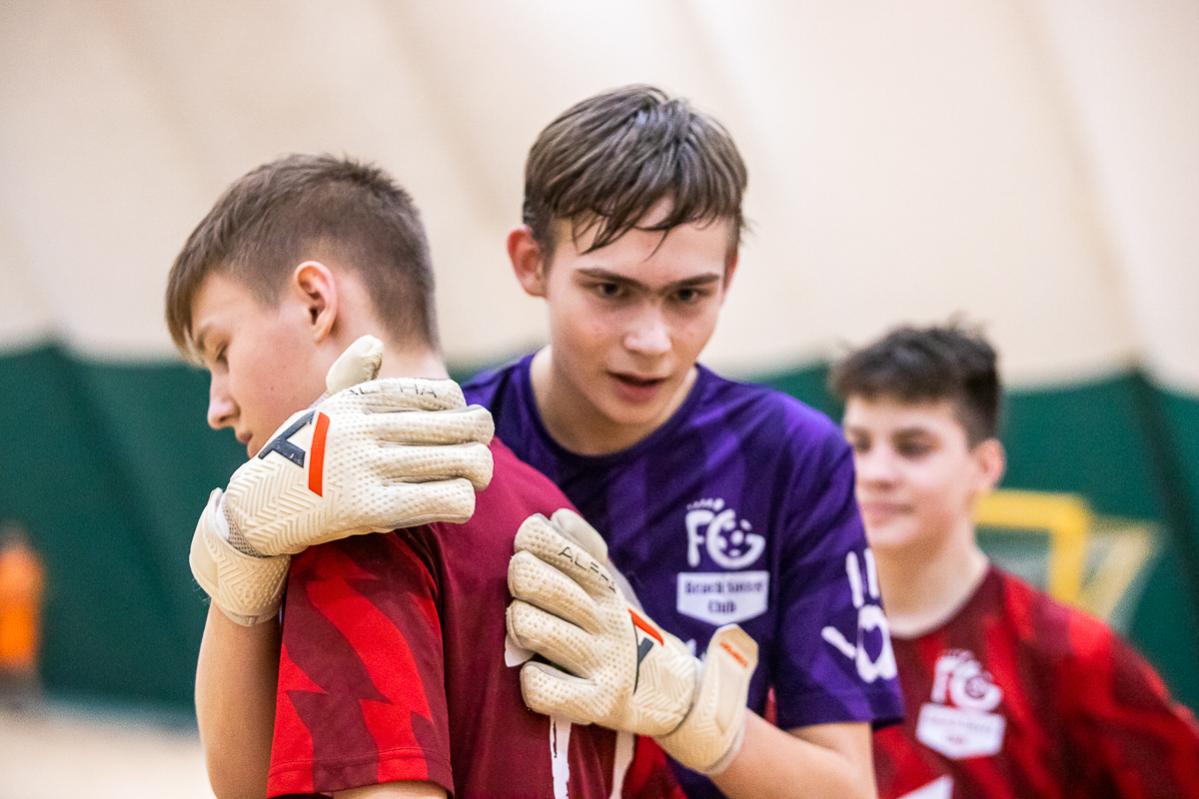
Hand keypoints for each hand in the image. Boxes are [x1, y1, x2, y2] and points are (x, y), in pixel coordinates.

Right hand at [190, 335, 494, 624]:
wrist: (257, 508)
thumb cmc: (299, 455)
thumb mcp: (321, 411)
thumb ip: (352, 378)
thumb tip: (373, 343)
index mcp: (361, 400)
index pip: (443, 394)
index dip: (463, 410)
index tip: (460, 427)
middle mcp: (365, 427)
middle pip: (463, 426)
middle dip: (482, 440)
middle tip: (479, 455)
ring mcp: (368, 466)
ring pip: (464, 462)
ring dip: (477, 474)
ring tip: (472, 480)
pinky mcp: (372, 508)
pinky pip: (448, 499)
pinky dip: (463, 502)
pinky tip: (454, 504)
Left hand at [506, 509, 757, 773]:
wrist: (672, 691)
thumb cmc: (622, 629)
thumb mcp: (613, 585)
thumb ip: (583, 547)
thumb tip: (555, 518)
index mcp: (607, 587)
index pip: (565, 549)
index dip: (535, 539)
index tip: (526, 543)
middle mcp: (607, 621)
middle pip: (542, 585)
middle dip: (520, 577)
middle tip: (520, 585)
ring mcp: (602, 663)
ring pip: (533, 630)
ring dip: (519, 624)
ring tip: (523, 626)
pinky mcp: (597, 704)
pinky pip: (542, 688)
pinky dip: (531, 679)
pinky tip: (536, 672)